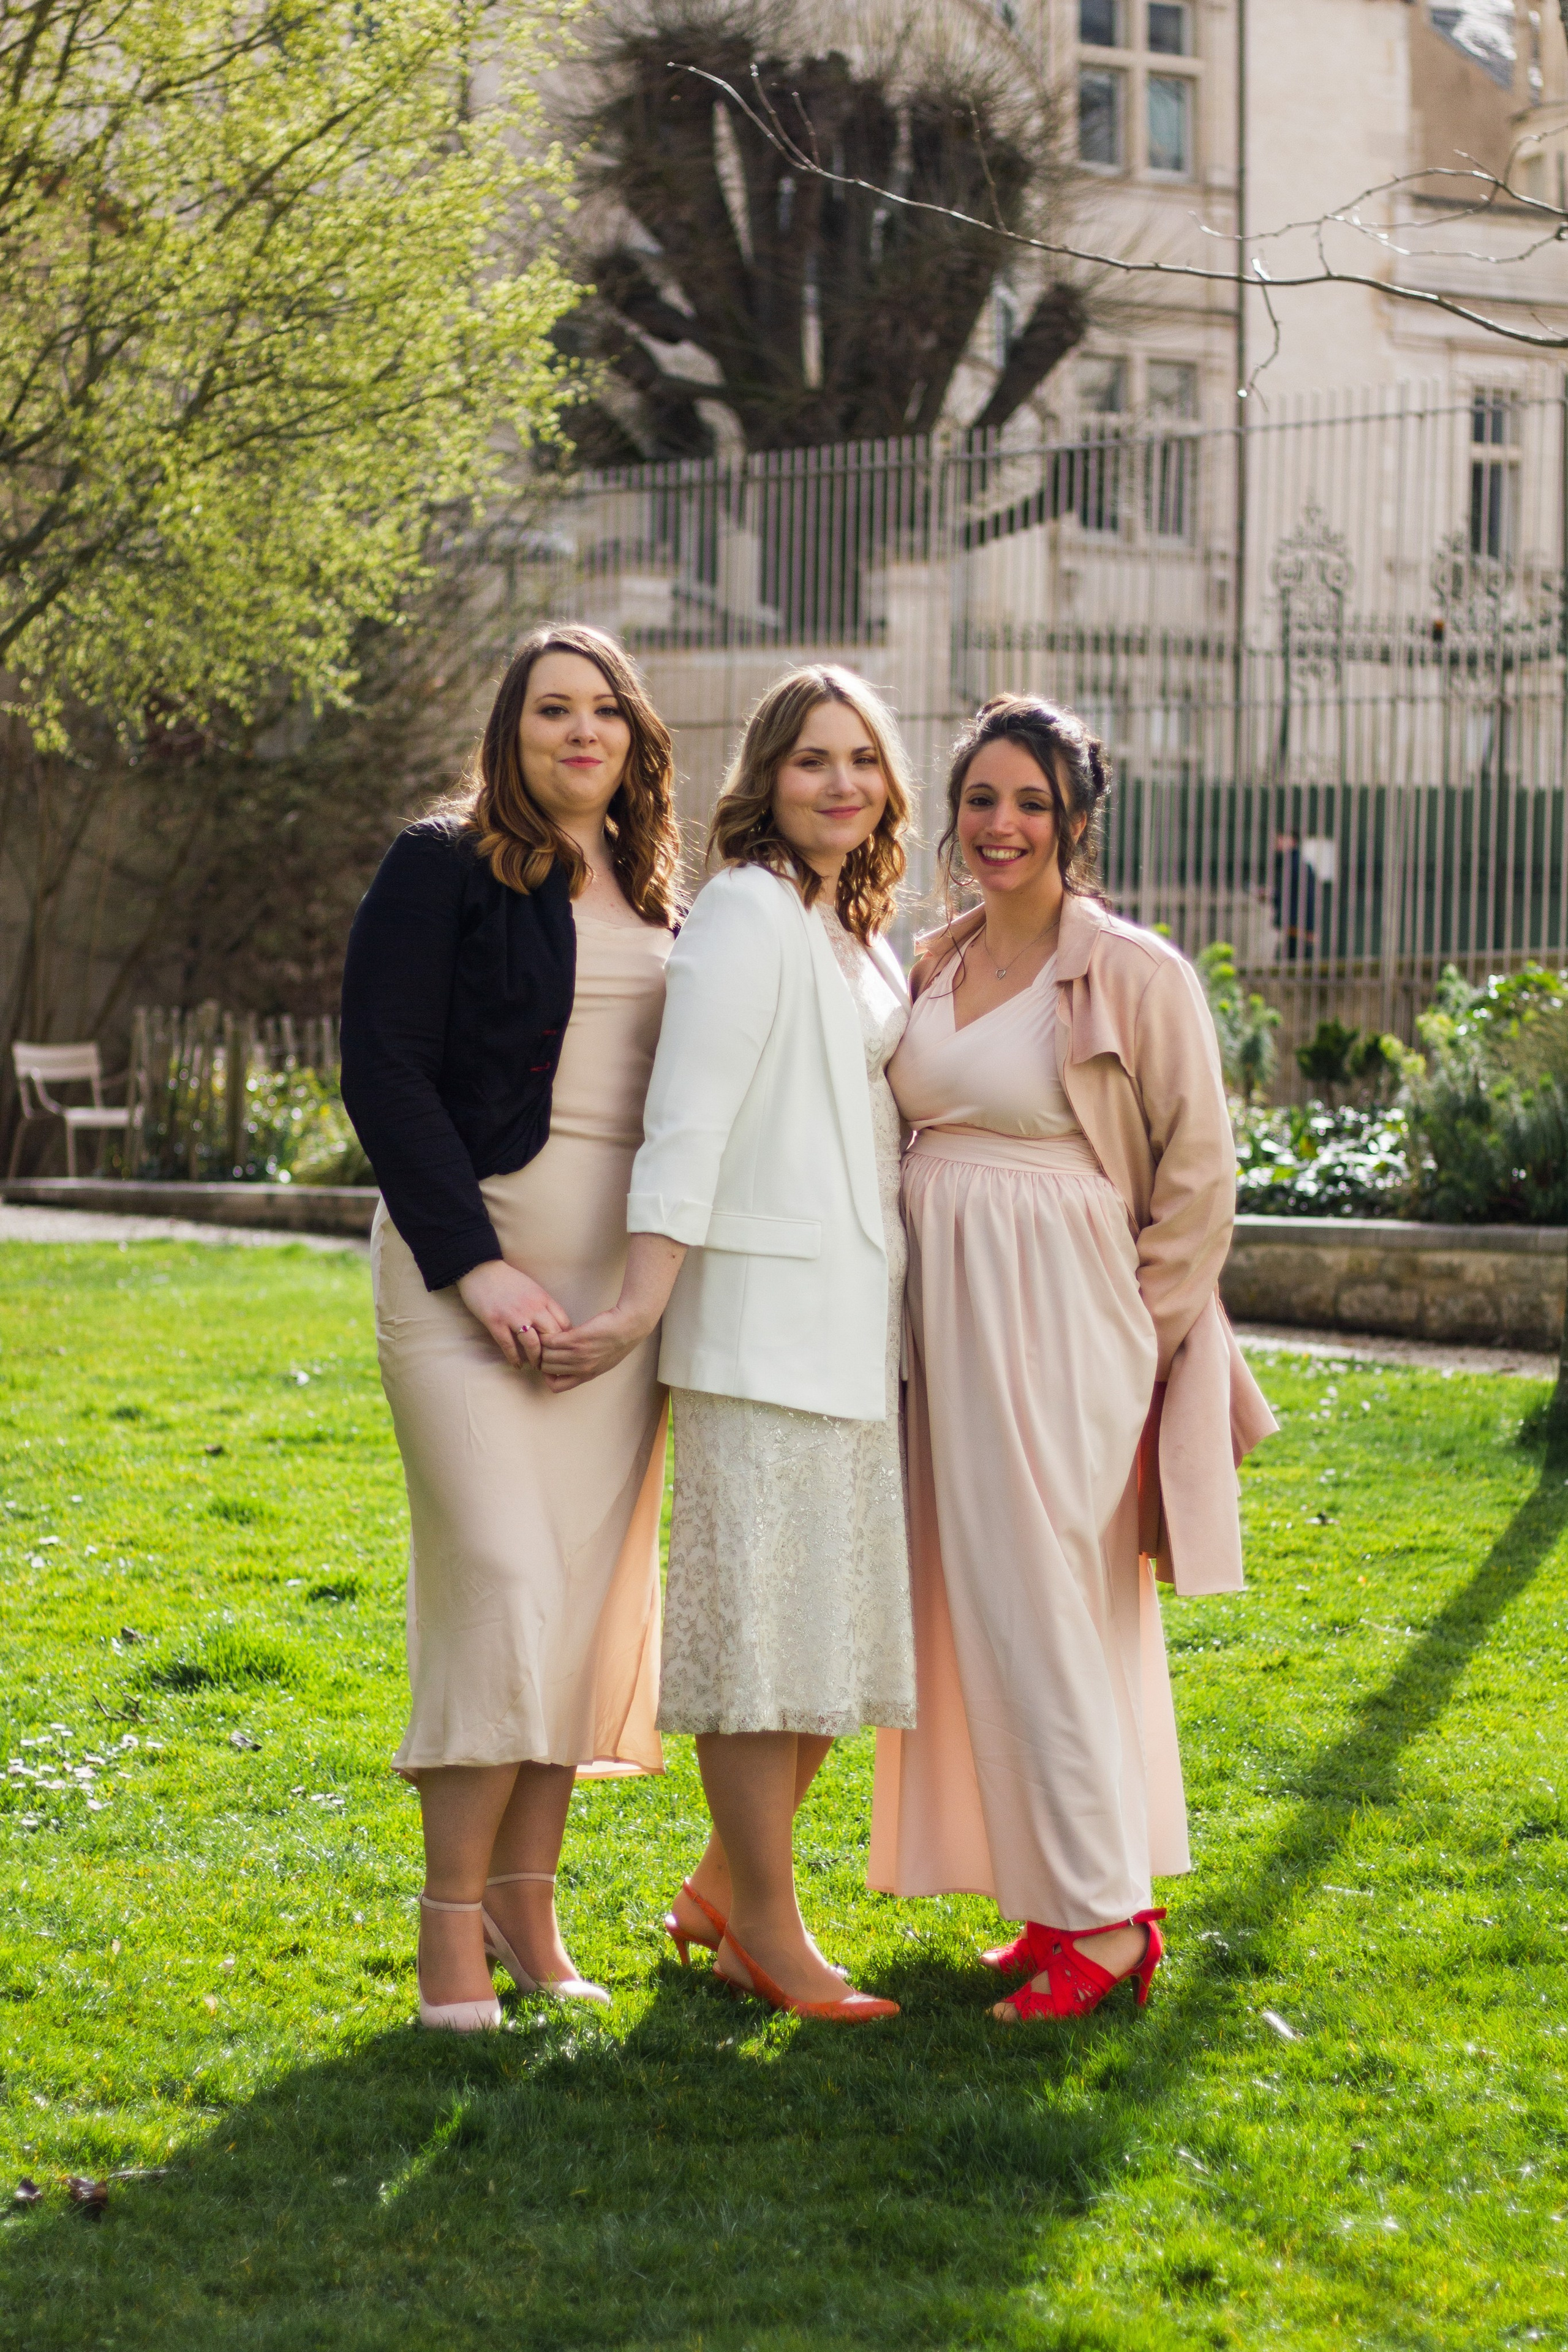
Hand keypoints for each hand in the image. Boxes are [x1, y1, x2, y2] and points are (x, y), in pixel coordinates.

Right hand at [456, 1259, 569, 1370]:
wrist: (480, 1269)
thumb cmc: (507, 1279)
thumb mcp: (532, 1287)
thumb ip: (542, 1304)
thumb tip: (552, 1323)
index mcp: (542, 1298)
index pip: (563, 1322)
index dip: (565, 1338)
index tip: (563, 1348)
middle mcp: (532, 1307)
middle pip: (551, 1335)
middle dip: (553, 1352)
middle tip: (552, 1362)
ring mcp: (513, 1315)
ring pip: (532, 1344)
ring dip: (535, 1358)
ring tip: (536, 1366)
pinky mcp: (496, 1322)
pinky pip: (508, 1345)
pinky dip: (514, 1358)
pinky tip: (516, 1365)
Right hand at [536, 1231, 687, 1392]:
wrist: (630, 1325)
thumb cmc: (619, 1339)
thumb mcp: (603, 1360)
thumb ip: (586, 1365)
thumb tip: (569, 1362)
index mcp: (587, 1375)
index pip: (557, 1386)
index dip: (548, 1376)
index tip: (548, 1365)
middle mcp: (581, 1368)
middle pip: (548, 1368)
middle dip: (542, 1358)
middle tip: (542, 1346)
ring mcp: (578, 1354)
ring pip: (546, 1354)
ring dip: (542, 1345)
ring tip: (544, 1336)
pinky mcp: (577, 1339)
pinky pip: (552, 1341)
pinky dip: (547, 1336)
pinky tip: (550, 1329)